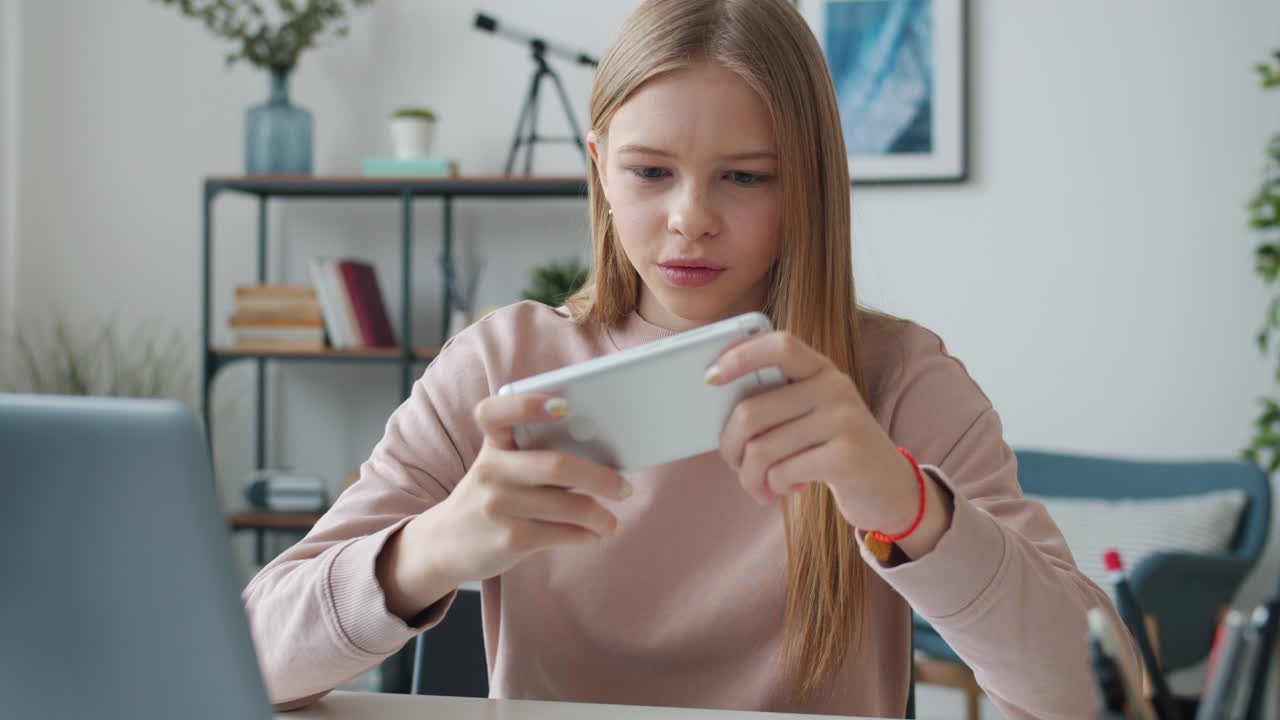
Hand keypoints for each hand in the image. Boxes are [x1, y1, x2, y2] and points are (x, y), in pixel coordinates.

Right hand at [378, 392, 630, 619]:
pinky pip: (564, 533)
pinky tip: (595, 533)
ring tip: (612, 521)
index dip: (527, 404)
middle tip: (624, 486)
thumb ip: (538, 455)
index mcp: (493, 444)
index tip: (564, 406)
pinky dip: (587, 534)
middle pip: (556, 466)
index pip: (495, 412)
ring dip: (601, 515)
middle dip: (601, 477)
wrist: (445, 544)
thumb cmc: (493, 495)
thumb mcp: (502, 467)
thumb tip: (603, 456)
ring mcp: (498, 506)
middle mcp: (490, 470)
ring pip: (569, 506)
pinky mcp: (509, 540)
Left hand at [710, 331, 948, 556]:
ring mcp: (844, 420)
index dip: (741, 355)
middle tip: (735, 463)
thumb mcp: (810, 415)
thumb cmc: (832, 450)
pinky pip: (782, 472)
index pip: (779, 345)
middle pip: (751, 411)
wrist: (890, 489)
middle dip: (730, 446)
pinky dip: (775, 488)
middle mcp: (835, 387)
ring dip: (750, 477)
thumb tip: (716, 403)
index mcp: (821, 369)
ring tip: (760, 486)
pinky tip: (789, 489)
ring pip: (761, 449)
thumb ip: (775, 402)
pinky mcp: (847, 457)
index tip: (710, 376)